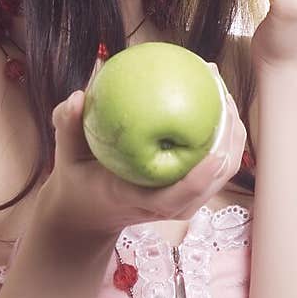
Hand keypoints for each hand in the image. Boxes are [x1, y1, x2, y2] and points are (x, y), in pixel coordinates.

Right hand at [38, 61, 248, 244]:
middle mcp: (169, 206)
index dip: (200, 180)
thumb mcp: (66, 157)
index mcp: (139, 201)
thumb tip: (77, 96)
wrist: (90, 211)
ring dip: (230, 128)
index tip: (216, 153)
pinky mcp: (192, 188)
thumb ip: (67, 127)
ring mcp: (185, 199)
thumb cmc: (80, 181)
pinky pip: (216, 158)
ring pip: (223, 168)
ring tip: (220, 85)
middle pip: (214, 179)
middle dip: (228, 138)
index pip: (176, 198)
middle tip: (220, 91)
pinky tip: (213, 93)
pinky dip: (221, 128)